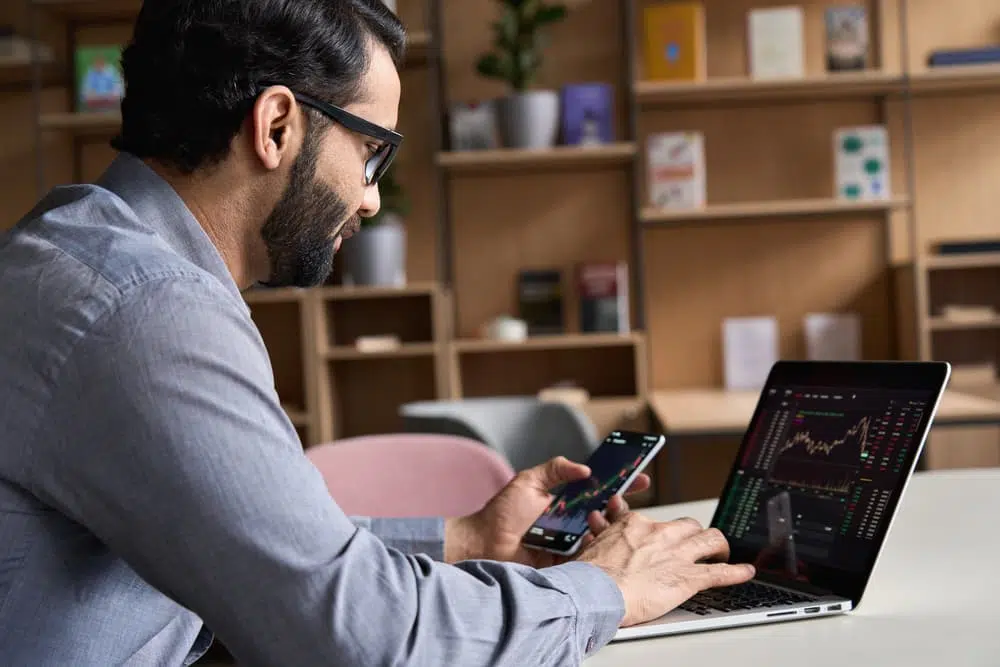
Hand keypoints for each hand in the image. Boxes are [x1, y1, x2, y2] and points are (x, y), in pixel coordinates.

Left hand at [444, 456, 649, 567]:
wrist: (482, 544)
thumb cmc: (501, 513)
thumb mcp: (528, 482)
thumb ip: (555, 469)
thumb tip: (585, 467)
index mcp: (566, 501)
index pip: (600, 490)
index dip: (621, 484)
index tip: (640, 477)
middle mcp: (572, 521)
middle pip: (606, 512)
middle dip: (621, 505)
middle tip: (625, 498)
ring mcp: (571, 542)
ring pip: (601, 534)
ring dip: (608, 525)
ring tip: (602, 517)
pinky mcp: (566, 563)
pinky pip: (588, 555)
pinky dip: (594, 547)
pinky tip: (594, 539)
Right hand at [576, 513, 755, 626]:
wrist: (595, 590)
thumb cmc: (590, 573)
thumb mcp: (593, 543)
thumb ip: (603, 530)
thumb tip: (599, 520)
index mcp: (637, 525)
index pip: (658, 521)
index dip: (664, 531)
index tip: (665, 537)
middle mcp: (661, 534)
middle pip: (689, 526)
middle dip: (695, 535)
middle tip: (695, 544)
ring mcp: (677, 554)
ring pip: (710, 540)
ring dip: (719, 546)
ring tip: (722, 552)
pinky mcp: (688, 577)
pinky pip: (720, 572)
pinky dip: (736, 572)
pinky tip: (745, 571)